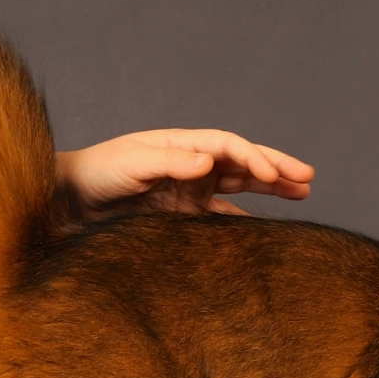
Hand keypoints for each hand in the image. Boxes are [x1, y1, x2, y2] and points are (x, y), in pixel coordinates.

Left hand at [56, 129, 313, 217]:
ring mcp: (191, 192)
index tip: (274, 176)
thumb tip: (211, 161)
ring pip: (240, 188)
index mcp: (183, 146)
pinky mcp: (183, 217)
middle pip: (243, 163)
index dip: (254, 158)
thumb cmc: (98, 173)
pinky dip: (243, 224)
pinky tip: (264, 231)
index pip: (229, 147)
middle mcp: (192, 165)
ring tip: (302, 192)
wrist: (70, 202)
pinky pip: (221, 219)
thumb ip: (171, 162)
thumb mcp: (132, 163)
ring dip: (269, 190)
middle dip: (276, 168)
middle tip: (308, 177)